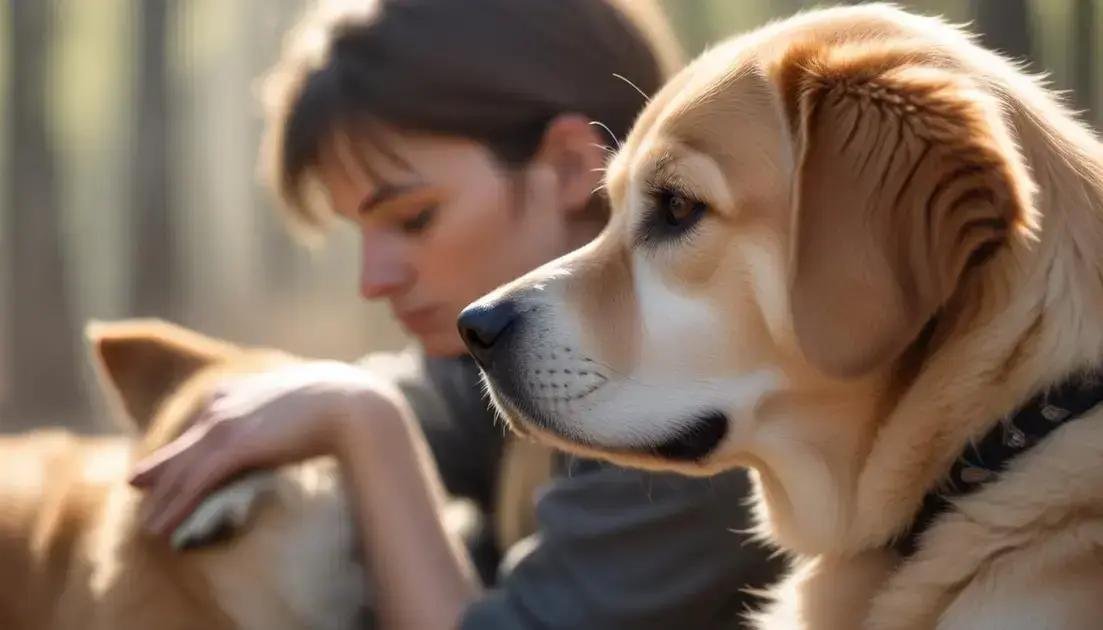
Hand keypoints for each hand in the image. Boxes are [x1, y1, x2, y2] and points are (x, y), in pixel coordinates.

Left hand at [128, 360, 401, 537]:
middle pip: (182, 448)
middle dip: (159, 473)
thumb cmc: (338, 403)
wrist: (351, 403)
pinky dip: (175, 507)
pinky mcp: (233, 447)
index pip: (200, 424)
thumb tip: (293, 420)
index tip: (168, 464)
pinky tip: (162, 528)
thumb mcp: (301, 400)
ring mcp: (225, 426)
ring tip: (150, 527)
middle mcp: (222, 406)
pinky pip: (193, 484)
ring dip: (162, 502)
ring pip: (181, 471)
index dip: (182, 447)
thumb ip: (282, 410)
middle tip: (138, 489)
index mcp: (237, 391)